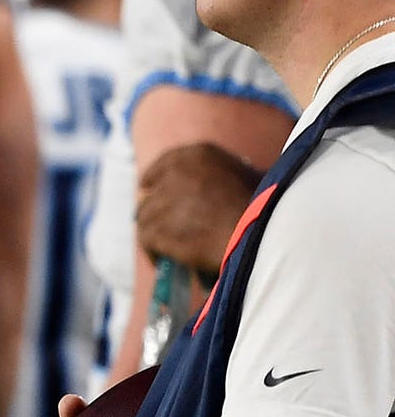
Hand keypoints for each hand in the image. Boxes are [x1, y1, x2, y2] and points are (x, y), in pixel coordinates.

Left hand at [137, 142, 262, 274]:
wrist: (270, 235)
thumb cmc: (269, 210)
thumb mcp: (248, 178)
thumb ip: (221, 178)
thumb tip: (208, 192)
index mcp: (199, 155)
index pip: (162, 166)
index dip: (156, 183)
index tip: (151, 193)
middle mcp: (177, 173)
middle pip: (150, 197)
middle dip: (156, 214)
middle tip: (167, 232)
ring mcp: (166, 201)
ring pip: (145, 220)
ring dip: (156, 236)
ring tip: (169, 251)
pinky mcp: (160, 229)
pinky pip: (147, 241)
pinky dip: (154, 252)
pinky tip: (165, 261)